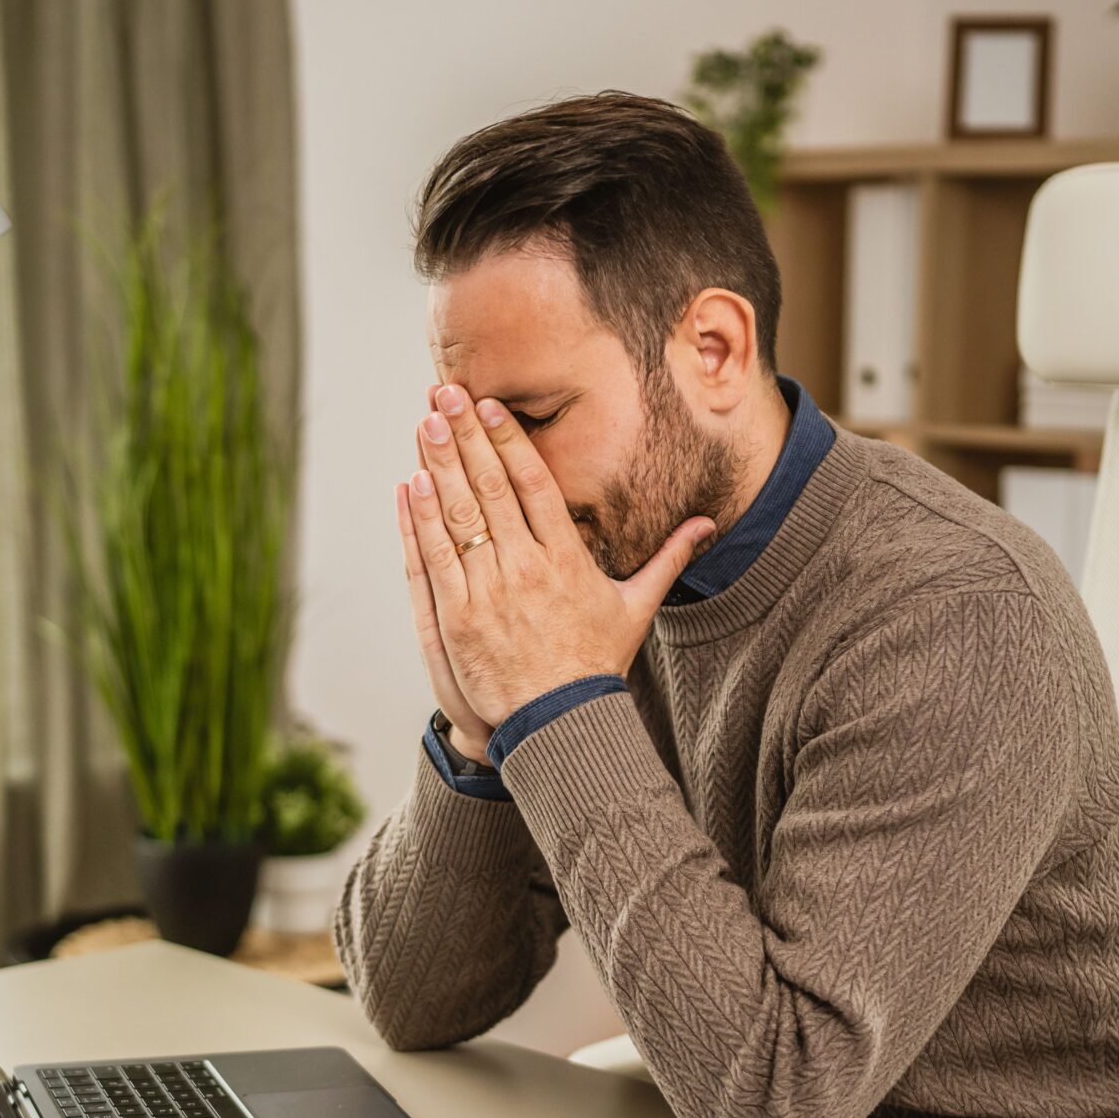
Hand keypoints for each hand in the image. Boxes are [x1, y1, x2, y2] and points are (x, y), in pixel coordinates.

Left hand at [398, 381, 713, 730]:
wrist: (562, 725)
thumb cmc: (596, 667)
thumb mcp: (637, 609)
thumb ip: (668, 559)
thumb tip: (707, 525)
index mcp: (567, 559)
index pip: (535, 484)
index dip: (510, 441)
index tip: (490, 406)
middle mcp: (528, 568)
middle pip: (492, 488)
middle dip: (467, 436)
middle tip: (445, 392)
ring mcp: (490, 593)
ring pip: (459, 516)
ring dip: (439, 465)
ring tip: (426, 422)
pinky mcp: (459, 619)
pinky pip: (436, 559)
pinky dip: (421, 520)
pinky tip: (411, 483)